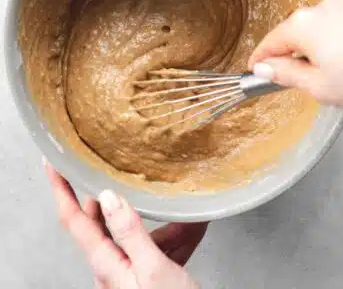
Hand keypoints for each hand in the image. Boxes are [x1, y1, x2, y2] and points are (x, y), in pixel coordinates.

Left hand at [44, 161, 206, 287]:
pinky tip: (193, 224)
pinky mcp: (149, 275)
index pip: (74, 219)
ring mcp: (132, 271)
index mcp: (106, 263)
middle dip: (109, 194)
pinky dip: (175, 234)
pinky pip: (158, 247)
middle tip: (110, 166)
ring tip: (175, 201)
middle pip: (103, 220)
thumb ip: (129, 233)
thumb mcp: (152, 269)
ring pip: (136, 233)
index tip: (53, 163)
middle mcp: (114, 265)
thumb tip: (108, 197)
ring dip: (157, 218)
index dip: (60, 188)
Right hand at [248, 0, 342, 108]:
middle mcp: (322, 7)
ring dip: (313, 49)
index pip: (269, 42)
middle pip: (292, 33)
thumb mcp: (319, 86)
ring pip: (315, 29)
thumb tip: (265, 68)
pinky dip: (332, 42)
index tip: (256, 71)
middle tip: (293, 81)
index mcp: (304, 24)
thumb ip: (285, 74)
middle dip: (290, 55)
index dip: (260, 60)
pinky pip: (335, 25)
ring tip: (328, 76)